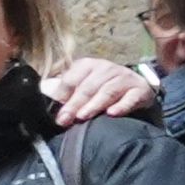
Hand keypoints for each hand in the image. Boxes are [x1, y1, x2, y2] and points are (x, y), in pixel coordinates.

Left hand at [41, 57, 155, 128]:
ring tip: (83, 116)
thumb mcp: (83, 85)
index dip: (62, 95)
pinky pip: (131, 98)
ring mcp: (124, 78)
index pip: (72, 78)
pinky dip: (122, 106)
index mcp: (88, 65)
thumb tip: (44, 94)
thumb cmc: (103, 88)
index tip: (56, 111)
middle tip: (65, 119)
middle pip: (88, 87)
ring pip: (107, 91)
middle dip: (75, 104)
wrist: (137, 89)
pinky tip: (112, 113)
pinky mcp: (140, 90)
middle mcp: (106, 68)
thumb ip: (65, 90)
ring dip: (94, 104)